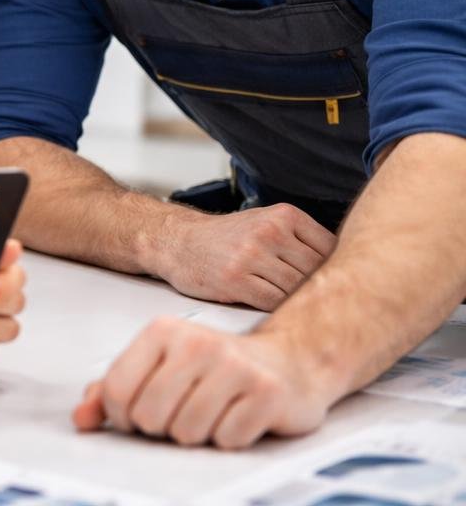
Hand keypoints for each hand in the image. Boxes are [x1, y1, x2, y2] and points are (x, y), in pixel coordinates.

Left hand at [73, 317, 334, 447]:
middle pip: (149, 417)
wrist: (287, 362)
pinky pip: (226, 440)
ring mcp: (235, 366)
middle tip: (181, 413)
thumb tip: (81, 419)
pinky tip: (239, 416)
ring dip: (197, 434)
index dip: (122, 417)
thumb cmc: (213, 368)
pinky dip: (229, 438)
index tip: (138, 416)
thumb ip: (113, 391)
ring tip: (212, 412)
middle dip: (161, 428)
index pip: (116, 391)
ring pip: (187, 433)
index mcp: (161, 331)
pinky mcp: (267, 393)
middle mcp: (197, 343)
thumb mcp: (158, 368)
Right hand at [153, 203, 335, 310]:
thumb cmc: (226, 238)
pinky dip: (280, 309)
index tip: (341, 285)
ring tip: (300, 310)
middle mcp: (269, 232)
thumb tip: (347, 268)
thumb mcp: (265, 222)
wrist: (178, 242)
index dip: (338, 271)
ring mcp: (252, 256)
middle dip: (319, 290)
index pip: (330, 248)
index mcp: (283, 215)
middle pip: (316, 271)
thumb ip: (301, 239)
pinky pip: (275, 302)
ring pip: (297, 289)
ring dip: (299, 302)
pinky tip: (277, 310)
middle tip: (323, 305)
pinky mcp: (236, 281)